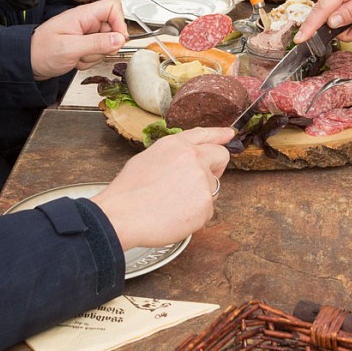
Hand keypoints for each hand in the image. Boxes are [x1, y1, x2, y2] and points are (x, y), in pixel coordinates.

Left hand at [29, 0, 127, 79]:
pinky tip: (76, 60)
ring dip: (95, 55)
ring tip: (77, 56)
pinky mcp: (84, 44)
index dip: (119, 23)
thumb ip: (97, 43)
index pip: (112, 8)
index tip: (118, 39)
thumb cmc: (41, 51)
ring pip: (106, 43)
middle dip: (104, 46)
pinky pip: (98, 52)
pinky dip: (89, 60)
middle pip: (112, 28)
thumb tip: (120, 39)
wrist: (27, 62)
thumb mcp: (71, 48)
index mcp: (83, 15)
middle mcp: (86, 22)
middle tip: (88, 52)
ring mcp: (86, 33)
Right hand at [92, 127, 233, 247]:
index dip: (218, 134)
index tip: (229, 134)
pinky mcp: (206, 204)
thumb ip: (172, 155)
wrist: (122, 216)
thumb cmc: (128, 192)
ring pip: (213, 187)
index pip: (204, 134)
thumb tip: (184, 160)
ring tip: (172, 204)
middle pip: (221, 156)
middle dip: (215, 167)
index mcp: (176, 145)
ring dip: (199, 196)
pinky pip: (207, 209)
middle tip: (199, 182)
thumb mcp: (147, 158)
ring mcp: (202, 180)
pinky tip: (175, 216)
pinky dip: (195, 215)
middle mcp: (193, 158)